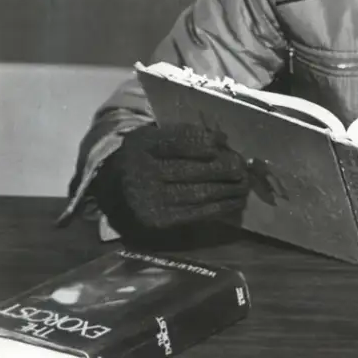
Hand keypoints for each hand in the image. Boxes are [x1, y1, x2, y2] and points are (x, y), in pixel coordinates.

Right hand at [93, 124, 249, 232]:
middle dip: (223, 168)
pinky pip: (195, 214)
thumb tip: (222, 141)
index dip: (205, 140)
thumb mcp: (154, 137)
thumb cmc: (144, 157)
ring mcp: (149, 200)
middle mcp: (142, 173)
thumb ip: (183, 136)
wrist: (112, 189)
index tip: (225, 140)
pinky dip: (219, 208)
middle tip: (243, 166)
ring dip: (227, 190)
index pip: (179, 140)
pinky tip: (234, 202)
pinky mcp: (157, 222)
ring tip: (245, 184)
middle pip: (191, 169)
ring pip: (197, 193)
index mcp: (142, 145)